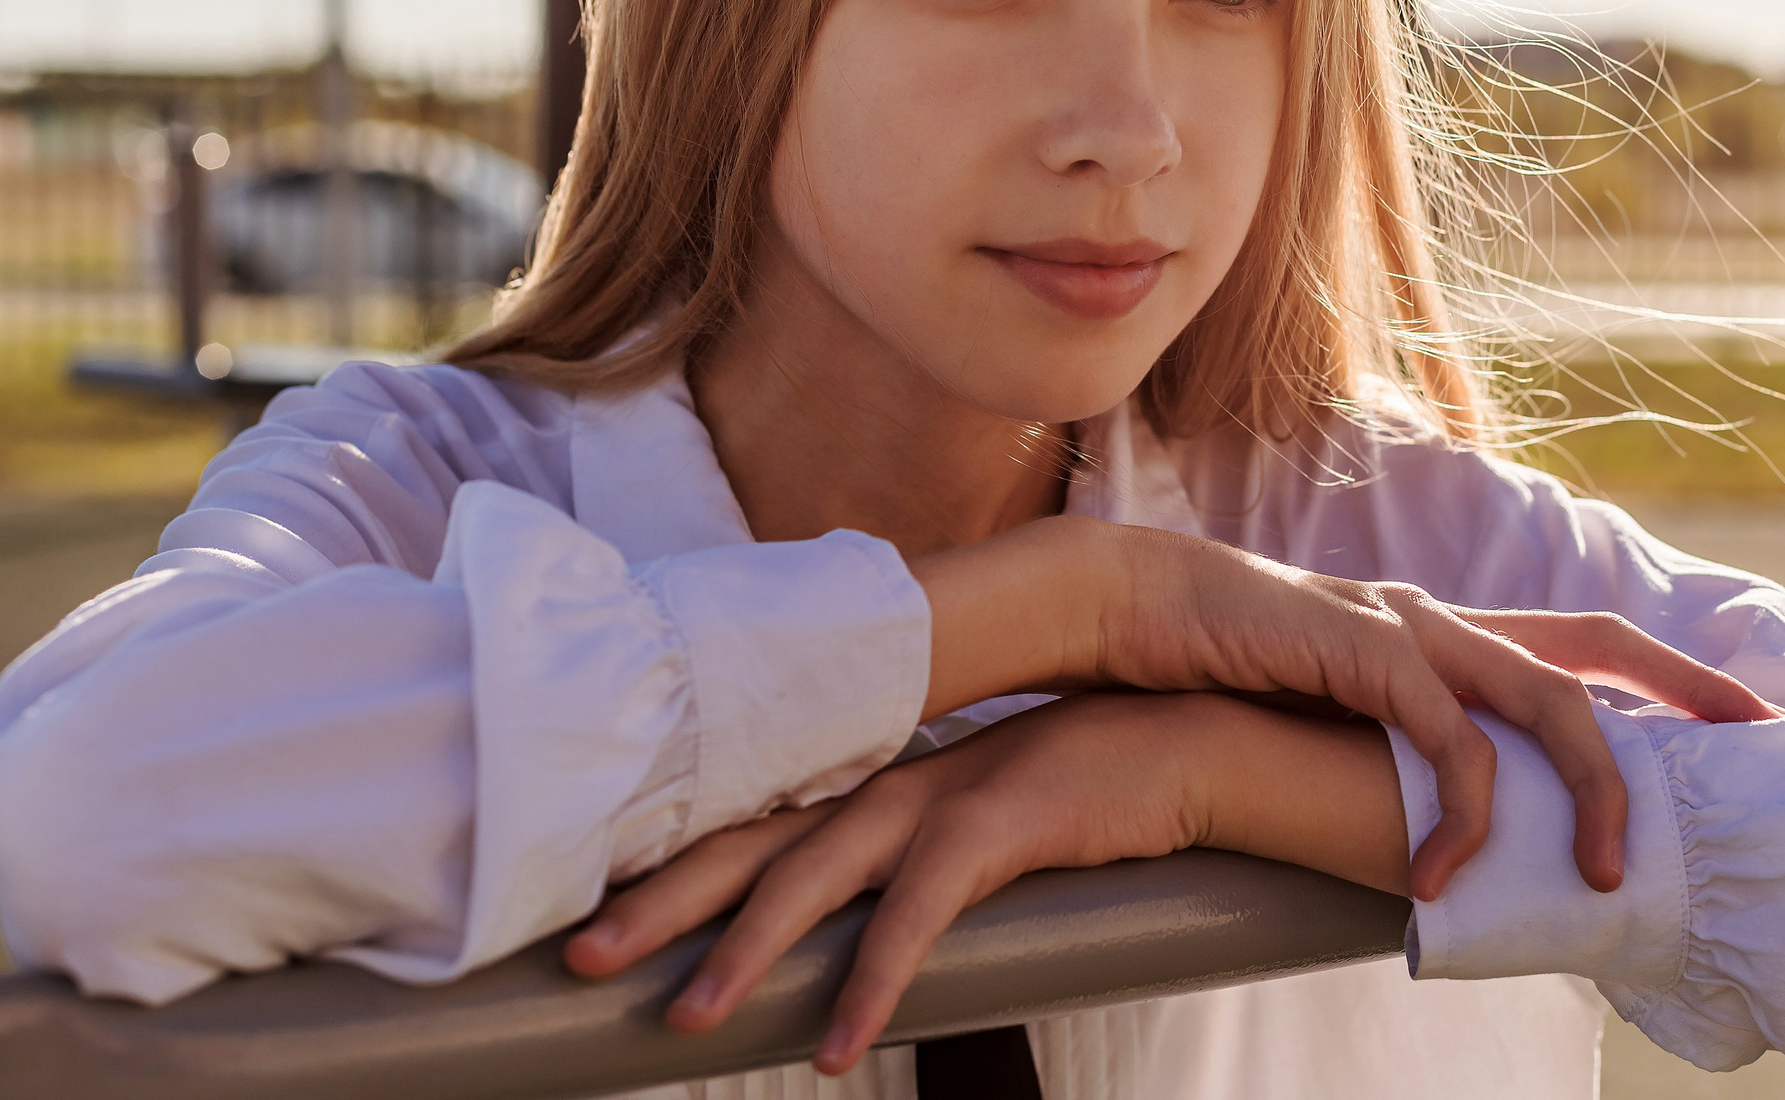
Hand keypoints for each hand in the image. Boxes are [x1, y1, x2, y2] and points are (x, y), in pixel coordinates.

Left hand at [564, 694, 1403, 1071]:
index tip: (599, 912)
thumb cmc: (1093, 792)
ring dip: (746, 949)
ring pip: (820, 873)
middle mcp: (898, 777)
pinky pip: (925, 914)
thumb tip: (860, 928)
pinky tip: (837, 1045)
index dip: (676, 865)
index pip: (759, 820)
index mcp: (886, 778)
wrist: (1205, 739)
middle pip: (757, 839)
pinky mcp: (1008, 819)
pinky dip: (876, 978)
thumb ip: (922, 857)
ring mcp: (949, 790)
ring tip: (684, 1022)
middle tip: (579, 960)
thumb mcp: (987, 820)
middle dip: (664, 898)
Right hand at [957, 518, 1778, 895]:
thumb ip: (1388, 750)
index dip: (1664, 675)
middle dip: (1687, 694)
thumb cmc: (1219, 668)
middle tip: (1758, 752)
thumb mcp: (1327, 714)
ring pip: (1545, 698)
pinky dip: (1462, 809)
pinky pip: (1445, 735)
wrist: (1127, 609)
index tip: (1738, 723)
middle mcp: (1440, 617)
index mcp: (1440, 630)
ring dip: (1590, 788)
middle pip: (1595, 648)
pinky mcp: (1359, 647)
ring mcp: (1405, 627)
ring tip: (1601, 875)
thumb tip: (1442, 826)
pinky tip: (1437, 874)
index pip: (1578, 642)